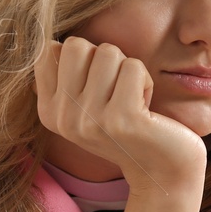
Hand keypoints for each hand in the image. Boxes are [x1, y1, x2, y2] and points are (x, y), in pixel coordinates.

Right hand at [33, 37, 206, 195]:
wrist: (161, 170)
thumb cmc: (126, 127)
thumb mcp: (85, 105)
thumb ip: (65, 75)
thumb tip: (49, 41)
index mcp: (49, 112)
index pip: (49, 50)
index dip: (82, 57)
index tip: (96, 87)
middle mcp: (64, 119)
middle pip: (77, 45)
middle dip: (104, 58)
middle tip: (117, 88)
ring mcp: (92, 120)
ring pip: (108, 52)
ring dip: (128, 69)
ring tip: (132, 99)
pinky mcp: (123, 119)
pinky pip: (133, 66)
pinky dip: (145, 80)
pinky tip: (146, 108)